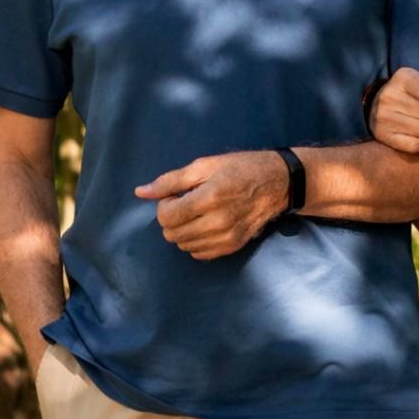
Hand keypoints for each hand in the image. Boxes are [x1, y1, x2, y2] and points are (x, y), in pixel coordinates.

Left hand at [135, 150, 289, 259]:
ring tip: (197, 214)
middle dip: (171, 219)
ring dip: (183, 230)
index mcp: (210, 198)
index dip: (164, 206)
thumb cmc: (240, 168)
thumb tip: (140, 192)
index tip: (175, 196)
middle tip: (185, 204)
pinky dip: (195, 241)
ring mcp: (227, 238)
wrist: (279, 183)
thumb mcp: (204, 165)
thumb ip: (170, 181)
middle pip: (172, 234)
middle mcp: (218, 222)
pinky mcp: (233, 247)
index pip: (167, 217)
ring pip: (183, 245)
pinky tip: (205, 225)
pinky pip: (199, 253)